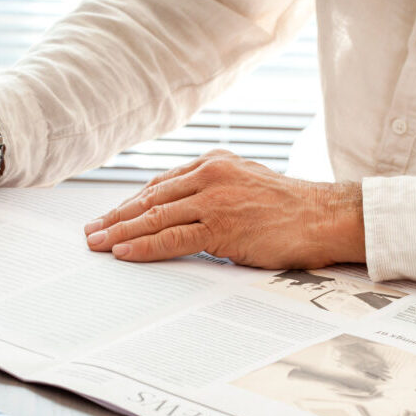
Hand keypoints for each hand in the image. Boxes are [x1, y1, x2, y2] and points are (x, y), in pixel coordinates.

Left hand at [84, 150, 364, 268]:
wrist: (323, 215)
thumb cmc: (292, 206)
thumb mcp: (249, 184)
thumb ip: (217, 191)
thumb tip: (190, 211)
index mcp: (214, 163)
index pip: (161, 185)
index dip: (133, 203)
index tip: (114, 215)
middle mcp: (209, 176)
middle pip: (150, 199)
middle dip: (117, 216)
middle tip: (92, 230)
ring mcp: (213, 200)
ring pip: (155, 217)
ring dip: (120, 231)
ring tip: (97, 243)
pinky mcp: (221, 226)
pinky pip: (173, 238)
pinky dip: (145, 246)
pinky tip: (124, 252)